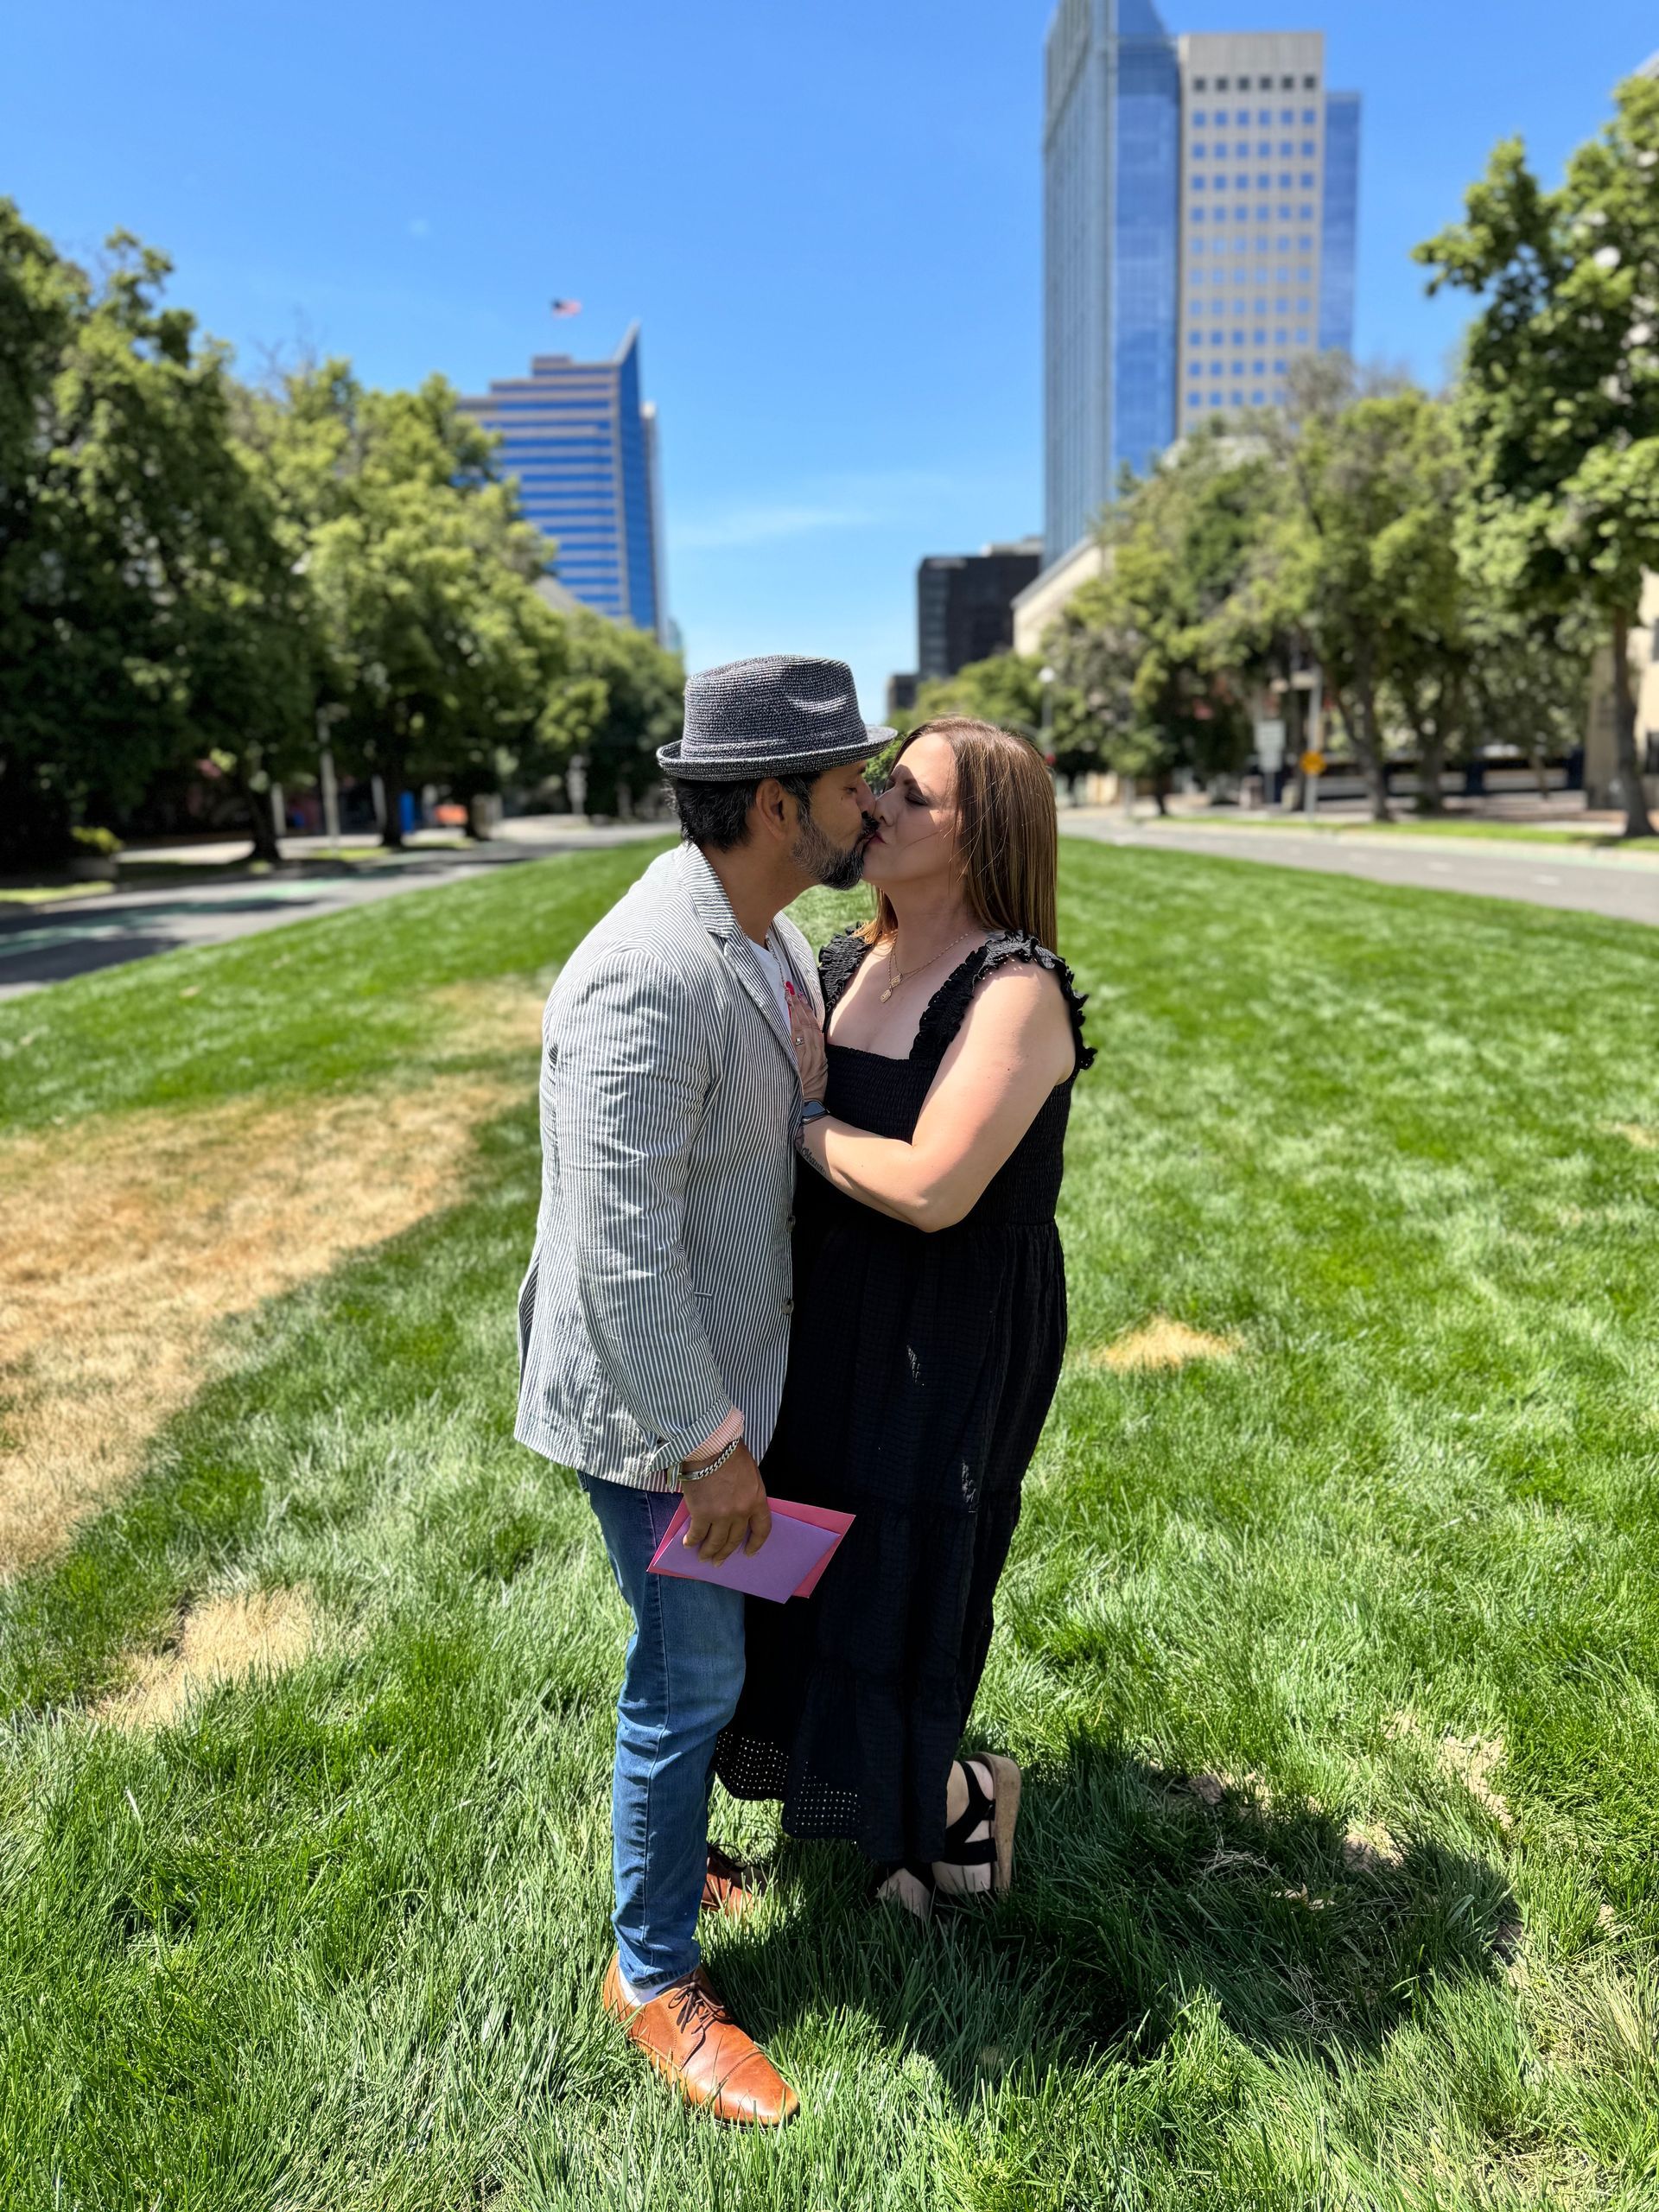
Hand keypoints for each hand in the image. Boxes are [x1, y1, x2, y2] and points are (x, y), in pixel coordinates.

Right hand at [679, 1441, 770, 1563]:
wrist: (710, 1445)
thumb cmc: (729, 1452)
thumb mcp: (750, 1474)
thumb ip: (746, 1493)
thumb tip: (737, 1509)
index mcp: (757, 1500)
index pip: (761, 1529)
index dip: (756, 1543)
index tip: (749, 1552)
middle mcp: (741, 1512)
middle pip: (735, 1538)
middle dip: (726, 1552)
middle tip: (718, 1561)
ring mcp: (721, 1515)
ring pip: (716, 1541)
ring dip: (708, 1551)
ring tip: (703, 1558)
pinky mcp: (701, 1513)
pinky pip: (697, 1533)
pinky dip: (692, 1541)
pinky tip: (687, 1544)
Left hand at [789, 990, 827, 1102]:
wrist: (810, 1103)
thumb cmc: (815, 1087)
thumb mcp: (821, 1068)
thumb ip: (816, 1051)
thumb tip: (809, 1034)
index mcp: (820, 1053)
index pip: (814, 1026)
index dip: (808, 1011)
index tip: (801, 998)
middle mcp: (813, 1052)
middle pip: (806, 1024)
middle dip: (799, 1007)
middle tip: (791, 991)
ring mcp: (804, 1057)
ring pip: (799, 1030)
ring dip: (793, 1013)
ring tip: (787, 999)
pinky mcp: (796, 1063)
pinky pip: (792, 1043)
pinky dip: (790, 1029)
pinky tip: (784, 1019)